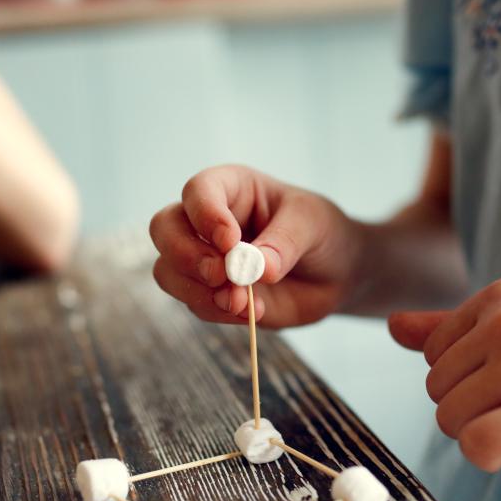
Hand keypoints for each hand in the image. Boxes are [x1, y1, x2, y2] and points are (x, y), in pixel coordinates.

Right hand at [150, 165, 363, 327]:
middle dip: (186, 255)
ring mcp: (204, 259)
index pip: (198, 191)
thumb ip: (284, 243)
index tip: (230, 242)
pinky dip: (217, 311)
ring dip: (198, 290)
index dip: (205, 215)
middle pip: (164, 228)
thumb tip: (257, 269)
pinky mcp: (210, 293)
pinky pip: (195, 303)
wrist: (336, 274)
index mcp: (230, 188)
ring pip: (168, 270)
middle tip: (221, 275)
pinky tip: (250, 312)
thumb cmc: (321, 233)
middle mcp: (206, 221)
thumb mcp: (311, 224)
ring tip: (242, 302)